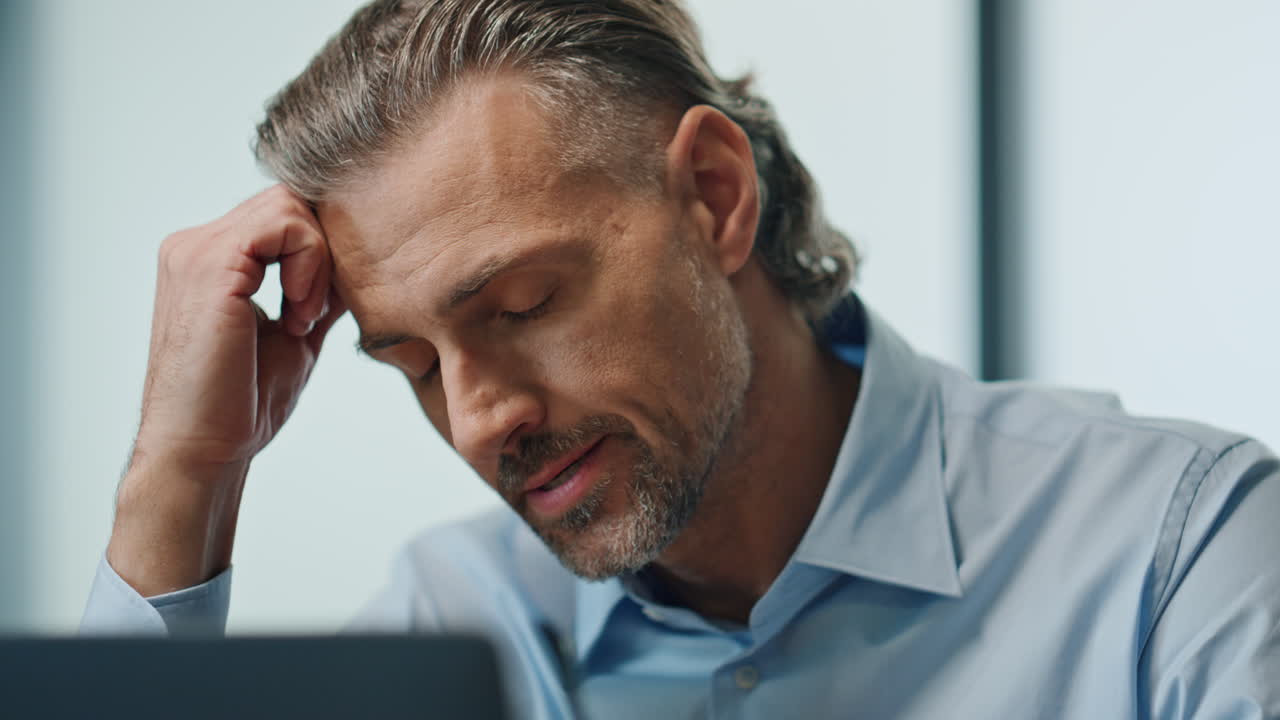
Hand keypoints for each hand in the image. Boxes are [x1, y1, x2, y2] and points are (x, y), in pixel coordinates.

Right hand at [107, 185, 345, 594]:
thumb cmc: (243, 404)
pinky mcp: (211, 263)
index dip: (321, 250)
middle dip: (324, 250)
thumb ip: (318, 294)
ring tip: (306, 316)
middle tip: (316, 313)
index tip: (322, 310)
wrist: (202, 450)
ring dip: (319, 258)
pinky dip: (310, 264)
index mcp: (210, 258)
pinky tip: (300, 314)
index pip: (283, 215)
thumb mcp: (295, 335)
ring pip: (291, 204)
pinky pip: (284, 224)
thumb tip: (360, 266)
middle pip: (289, 199)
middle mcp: (196, 244)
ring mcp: (197, 249)